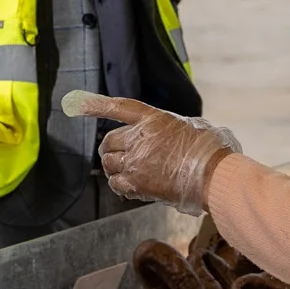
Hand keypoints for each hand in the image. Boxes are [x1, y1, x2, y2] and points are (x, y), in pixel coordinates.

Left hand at [66, 91, 241, 215]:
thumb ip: (166, 128)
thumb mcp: (187, 125)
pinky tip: (128, 186)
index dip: (96, 105)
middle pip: (108, 142)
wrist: (212, 174)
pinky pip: (116, 183)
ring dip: (113, 167)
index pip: (118, 108)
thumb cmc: (207, 150)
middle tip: (114, 154)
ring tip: (125, 171)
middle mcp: (139, 138)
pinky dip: (118, 185)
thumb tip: (163, 135)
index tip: (78, 102)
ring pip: (109, 164)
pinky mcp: (137, 183)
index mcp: (152, 119)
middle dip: (109, 149)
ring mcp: (136, 161)